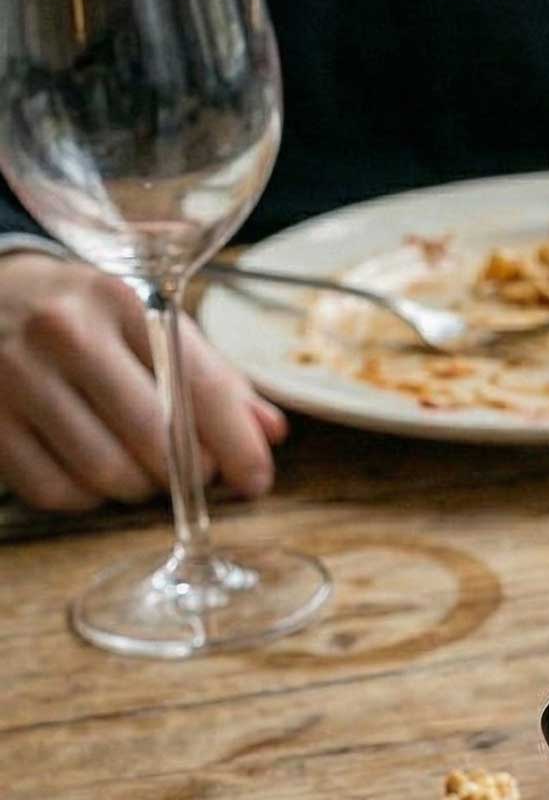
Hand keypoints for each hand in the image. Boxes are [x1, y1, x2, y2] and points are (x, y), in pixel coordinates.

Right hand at [0, 252, 285, 510]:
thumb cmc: (90, 314)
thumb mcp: (155, 323)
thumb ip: (215, 377)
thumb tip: (271, 432)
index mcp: (125, 301)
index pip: (198, 387)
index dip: (236, 446)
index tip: (255, 480)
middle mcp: (65, 332)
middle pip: (154, 439)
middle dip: (188, 472)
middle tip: (194, 472)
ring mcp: (15, 374)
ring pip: (104, 472)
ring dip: (139, 489)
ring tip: (143, 470)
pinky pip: (52, 490)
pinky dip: (86, 498)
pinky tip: (91, 473)